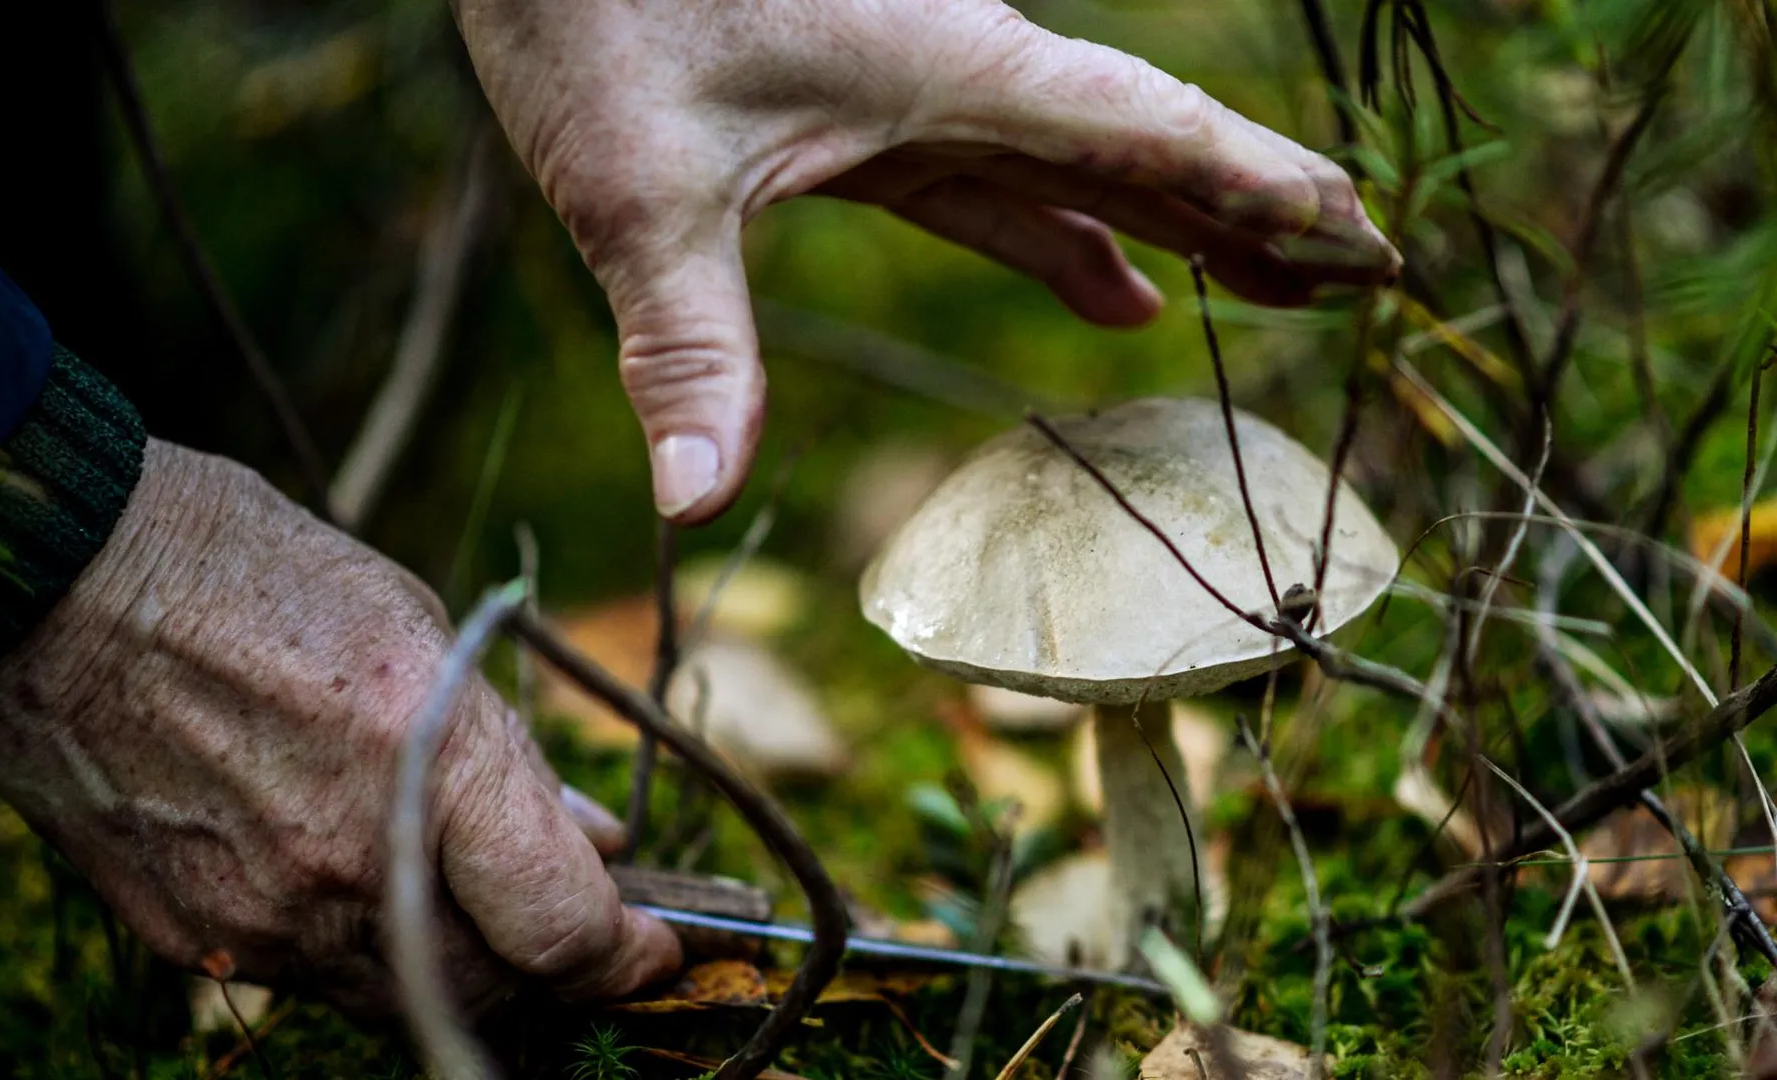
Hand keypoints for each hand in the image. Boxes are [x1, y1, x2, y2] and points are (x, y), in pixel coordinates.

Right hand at [0, 439, 680, 1012]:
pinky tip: (372, 887)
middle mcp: (348, 862)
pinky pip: (315, 980)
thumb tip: (588, 839)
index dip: (630, 958)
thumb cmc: (248, 572)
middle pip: (498, 993)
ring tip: (480, 905)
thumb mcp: (419, 626)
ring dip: (466, 970)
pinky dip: (369, 953)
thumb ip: (509, 757)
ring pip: (406, 1002)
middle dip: (556, 972)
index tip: (657, 948)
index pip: (563, 930)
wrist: (49, 584)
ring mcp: (262, 917)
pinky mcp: (192, 939)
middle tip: (580, 931)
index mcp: (423, 758)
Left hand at [452, 0, 1399, 523]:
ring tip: (1268, 290)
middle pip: (1149, 151)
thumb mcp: (642, 186)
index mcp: (957, 70)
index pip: (1156, 138)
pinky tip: (1109, 288)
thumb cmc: (597, 2)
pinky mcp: (858, 108)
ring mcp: (914, 87)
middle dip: (1258, 216)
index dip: (1271, 193)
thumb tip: (694, 507)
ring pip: (1080, 166)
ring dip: (1174, 230)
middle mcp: (961, 71)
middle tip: (1365, 279)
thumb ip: (688, 344)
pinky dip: (1058, 234)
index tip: (1373, 243)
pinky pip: (993, 179)